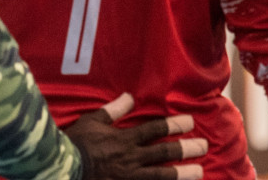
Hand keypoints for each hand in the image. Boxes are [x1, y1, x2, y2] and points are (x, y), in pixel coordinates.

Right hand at [64, 93, 206, 179]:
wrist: (64, 167)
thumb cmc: (76, 142)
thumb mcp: (92, 121)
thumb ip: (113, 110)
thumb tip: (130, 96)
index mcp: (124, 139)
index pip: (154, 130)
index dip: (174, 125)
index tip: (190, 122)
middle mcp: (131, 158)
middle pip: (164, 153)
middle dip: (186, 149)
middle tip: (204, 146)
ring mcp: (130, 177)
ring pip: (162, 176)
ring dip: (183, 174)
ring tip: (200, 172)